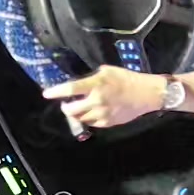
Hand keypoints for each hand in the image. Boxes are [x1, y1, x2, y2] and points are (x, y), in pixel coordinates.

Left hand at [41, 66, 163, 127]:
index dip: (55, 92)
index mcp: (96, 85)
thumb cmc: (127, 78)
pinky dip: (88, 118)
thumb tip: (77, 84)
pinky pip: (92, 123)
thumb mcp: (107, 71)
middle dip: (65, 106)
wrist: (147, 94)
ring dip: (76, 113)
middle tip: (66, 101)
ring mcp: (102, 114)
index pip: (70, 89)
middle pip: (71, 109)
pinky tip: (91, 111)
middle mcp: (97, 101)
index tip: (46, 94)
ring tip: (78, 107)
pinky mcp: (108, 123)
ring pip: (80, 118)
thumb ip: (91, 78)